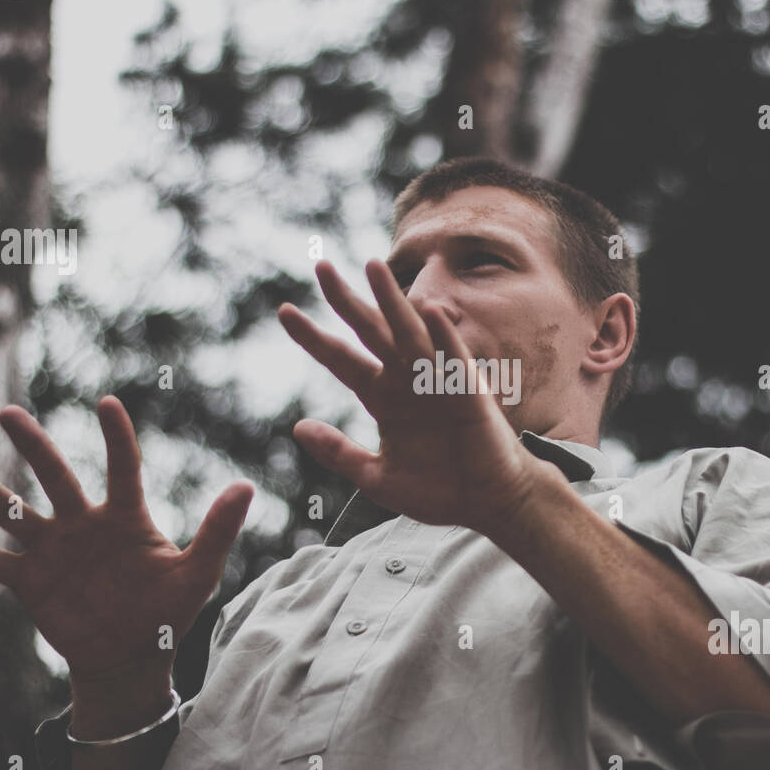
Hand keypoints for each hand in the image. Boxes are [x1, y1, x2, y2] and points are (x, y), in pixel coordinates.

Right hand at [0, 396, 254, 686]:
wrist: (133, 657)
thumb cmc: (169, 612)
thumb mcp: (198, 573)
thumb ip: (219, 530)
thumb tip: (247, 486)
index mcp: (126, 518)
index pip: (121, 467)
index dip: (116, 437)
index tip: (108, 403)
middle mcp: (84, 525)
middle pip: (54, 477)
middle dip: (32, 445)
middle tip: (9, 413)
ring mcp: (53, 552)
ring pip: (13, 511)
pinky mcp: (31, 582)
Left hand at [277, 259, 548, 535]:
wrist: (485, 504)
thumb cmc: (436, 490)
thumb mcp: (375, 477)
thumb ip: (339, 452)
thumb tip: (297, 428)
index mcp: (382, 397)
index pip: (341, 359)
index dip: (313, 337)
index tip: (285, 312)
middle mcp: (405, 380)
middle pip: (370, 330)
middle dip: (346, 299)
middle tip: (320, 266)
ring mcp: (436, 381)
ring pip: (409, 331)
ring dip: (392, 299)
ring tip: (372, 266)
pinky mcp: (467, 392)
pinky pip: (454, 358)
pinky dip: (444, 334)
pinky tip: (430, 311)